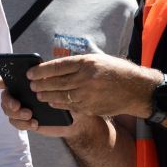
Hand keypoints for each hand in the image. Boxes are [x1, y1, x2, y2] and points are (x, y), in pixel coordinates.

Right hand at [0, 77, 92, 137]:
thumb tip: (38, 74)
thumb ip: (46, 79)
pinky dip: (23, 124)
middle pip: (5, 97)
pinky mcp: (26, 122)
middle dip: (9, 101)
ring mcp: (21, 109)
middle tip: (17, 105)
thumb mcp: (57, 85)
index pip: (9, 80)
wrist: (75, 117)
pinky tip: (35, 123)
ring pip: (9, 111)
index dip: (2, 81)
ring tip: (29, 114)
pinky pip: (17, 124)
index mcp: (25, 84)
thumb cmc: (66, 96)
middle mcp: (20, 96)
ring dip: (16, 114)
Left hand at [27, 55, 158, 118]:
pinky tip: (52, 102)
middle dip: (41, 84)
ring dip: (47, 95)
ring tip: (38, 94)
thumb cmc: (116, 71)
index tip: (31, 73)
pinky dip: (59, 104)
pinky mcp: (90, 107)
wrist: (136, 90)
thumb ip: (79, 62)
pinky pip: (70, 106)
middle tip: (31, 85)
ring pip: (60, 96)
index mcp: (87, 62)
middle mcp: (86, 78)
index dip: (41, 70)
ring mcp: (88, 94)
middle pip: (56, 82)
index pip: (57, 66)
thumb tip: (57, 65)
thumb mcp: (98, 59)